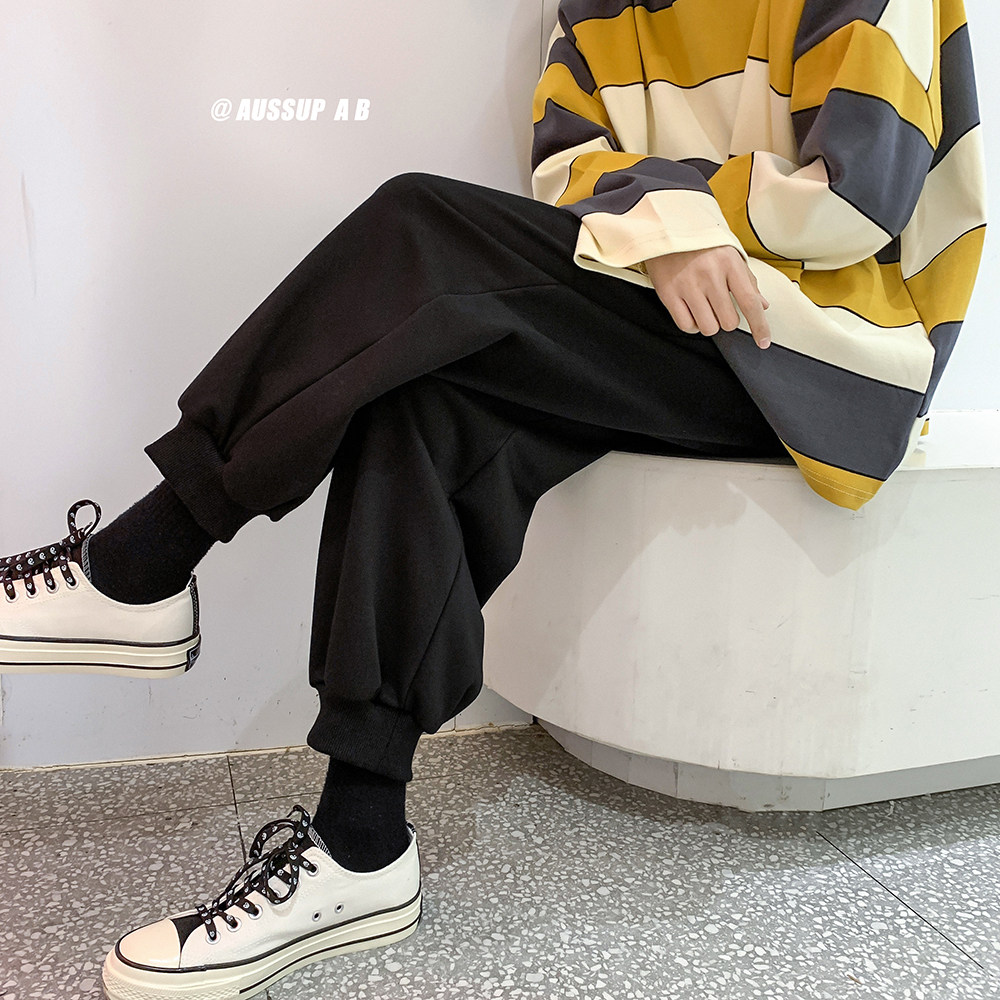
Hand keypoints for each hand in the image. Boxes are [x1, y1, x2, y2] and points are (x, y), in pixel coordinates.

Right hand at [645, 246, 770, 348]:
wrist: (667, 229)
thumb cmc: (701, 244)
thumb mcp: (730, 255)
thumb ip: (747, 281)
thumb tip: (762, 306)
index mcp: (729, 263)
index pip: (749, 302)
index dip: (759, 326)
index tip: (763, 341)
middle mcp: (709, 275)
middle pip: (728, 321)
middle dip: (727, 320)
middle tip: (720, 308)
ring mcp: (687, 285)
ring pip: (708, 327)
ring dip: (710, 324)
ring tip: (705, 310)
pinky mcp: (668, 293)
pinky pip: (686, 325)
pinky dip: (693, 325)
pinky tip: (693, 313)